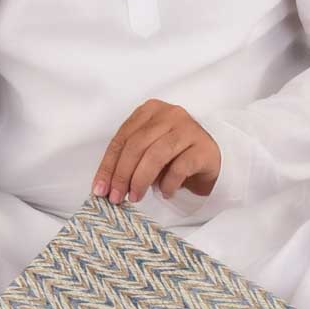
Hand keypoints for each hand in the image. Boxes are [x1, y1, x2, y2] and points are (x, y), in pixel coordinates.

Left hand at [92, 99, 221, 204]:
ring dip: (141, 180)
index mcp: (150, 111)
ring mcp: (188, 128)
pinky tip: (164, 193)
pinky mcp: (203, 147)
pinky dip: (167, 184)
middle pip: (137, 145)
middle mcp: (169, 114)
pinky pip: (179, 168)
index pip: (122, 138)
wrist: (209, 161)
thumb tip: (106, 186)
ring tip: (135, 198)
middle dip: (122, 174)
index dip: (108, 165)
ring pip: (156, 155)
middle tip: (116, 197)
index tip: (100, 189)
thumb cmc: (174, 157)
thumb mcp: (147, 154)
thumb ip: (128, 161)